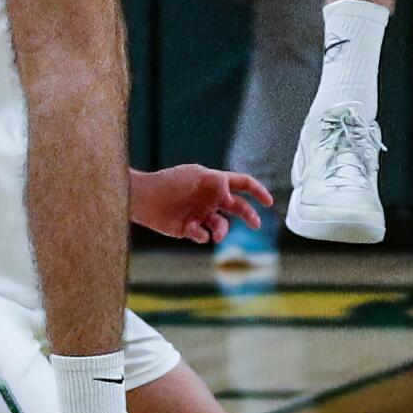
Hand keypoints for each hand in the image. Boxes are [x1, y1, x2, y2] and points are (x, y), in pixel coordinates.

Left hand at [131, 164, 275, 244]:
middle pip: (237, 207)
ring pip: (221, 225)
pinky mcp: (189, 229)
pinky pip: (203, 235)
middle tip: (256, 225)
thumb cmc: (170, 183)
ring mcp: (200, 213)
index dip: (257, 191)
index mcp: (214, 182)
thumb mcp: (197, 177)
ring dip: (223, 231)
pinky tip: (192, 229)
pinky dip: (202, 235)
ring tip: (216, 235)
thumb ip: (217, 183)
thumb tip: (231, 192)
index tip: (268, 202)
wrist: (144, 199)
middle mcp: (209, 198)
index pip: (241, 184)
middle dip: (248, 215)